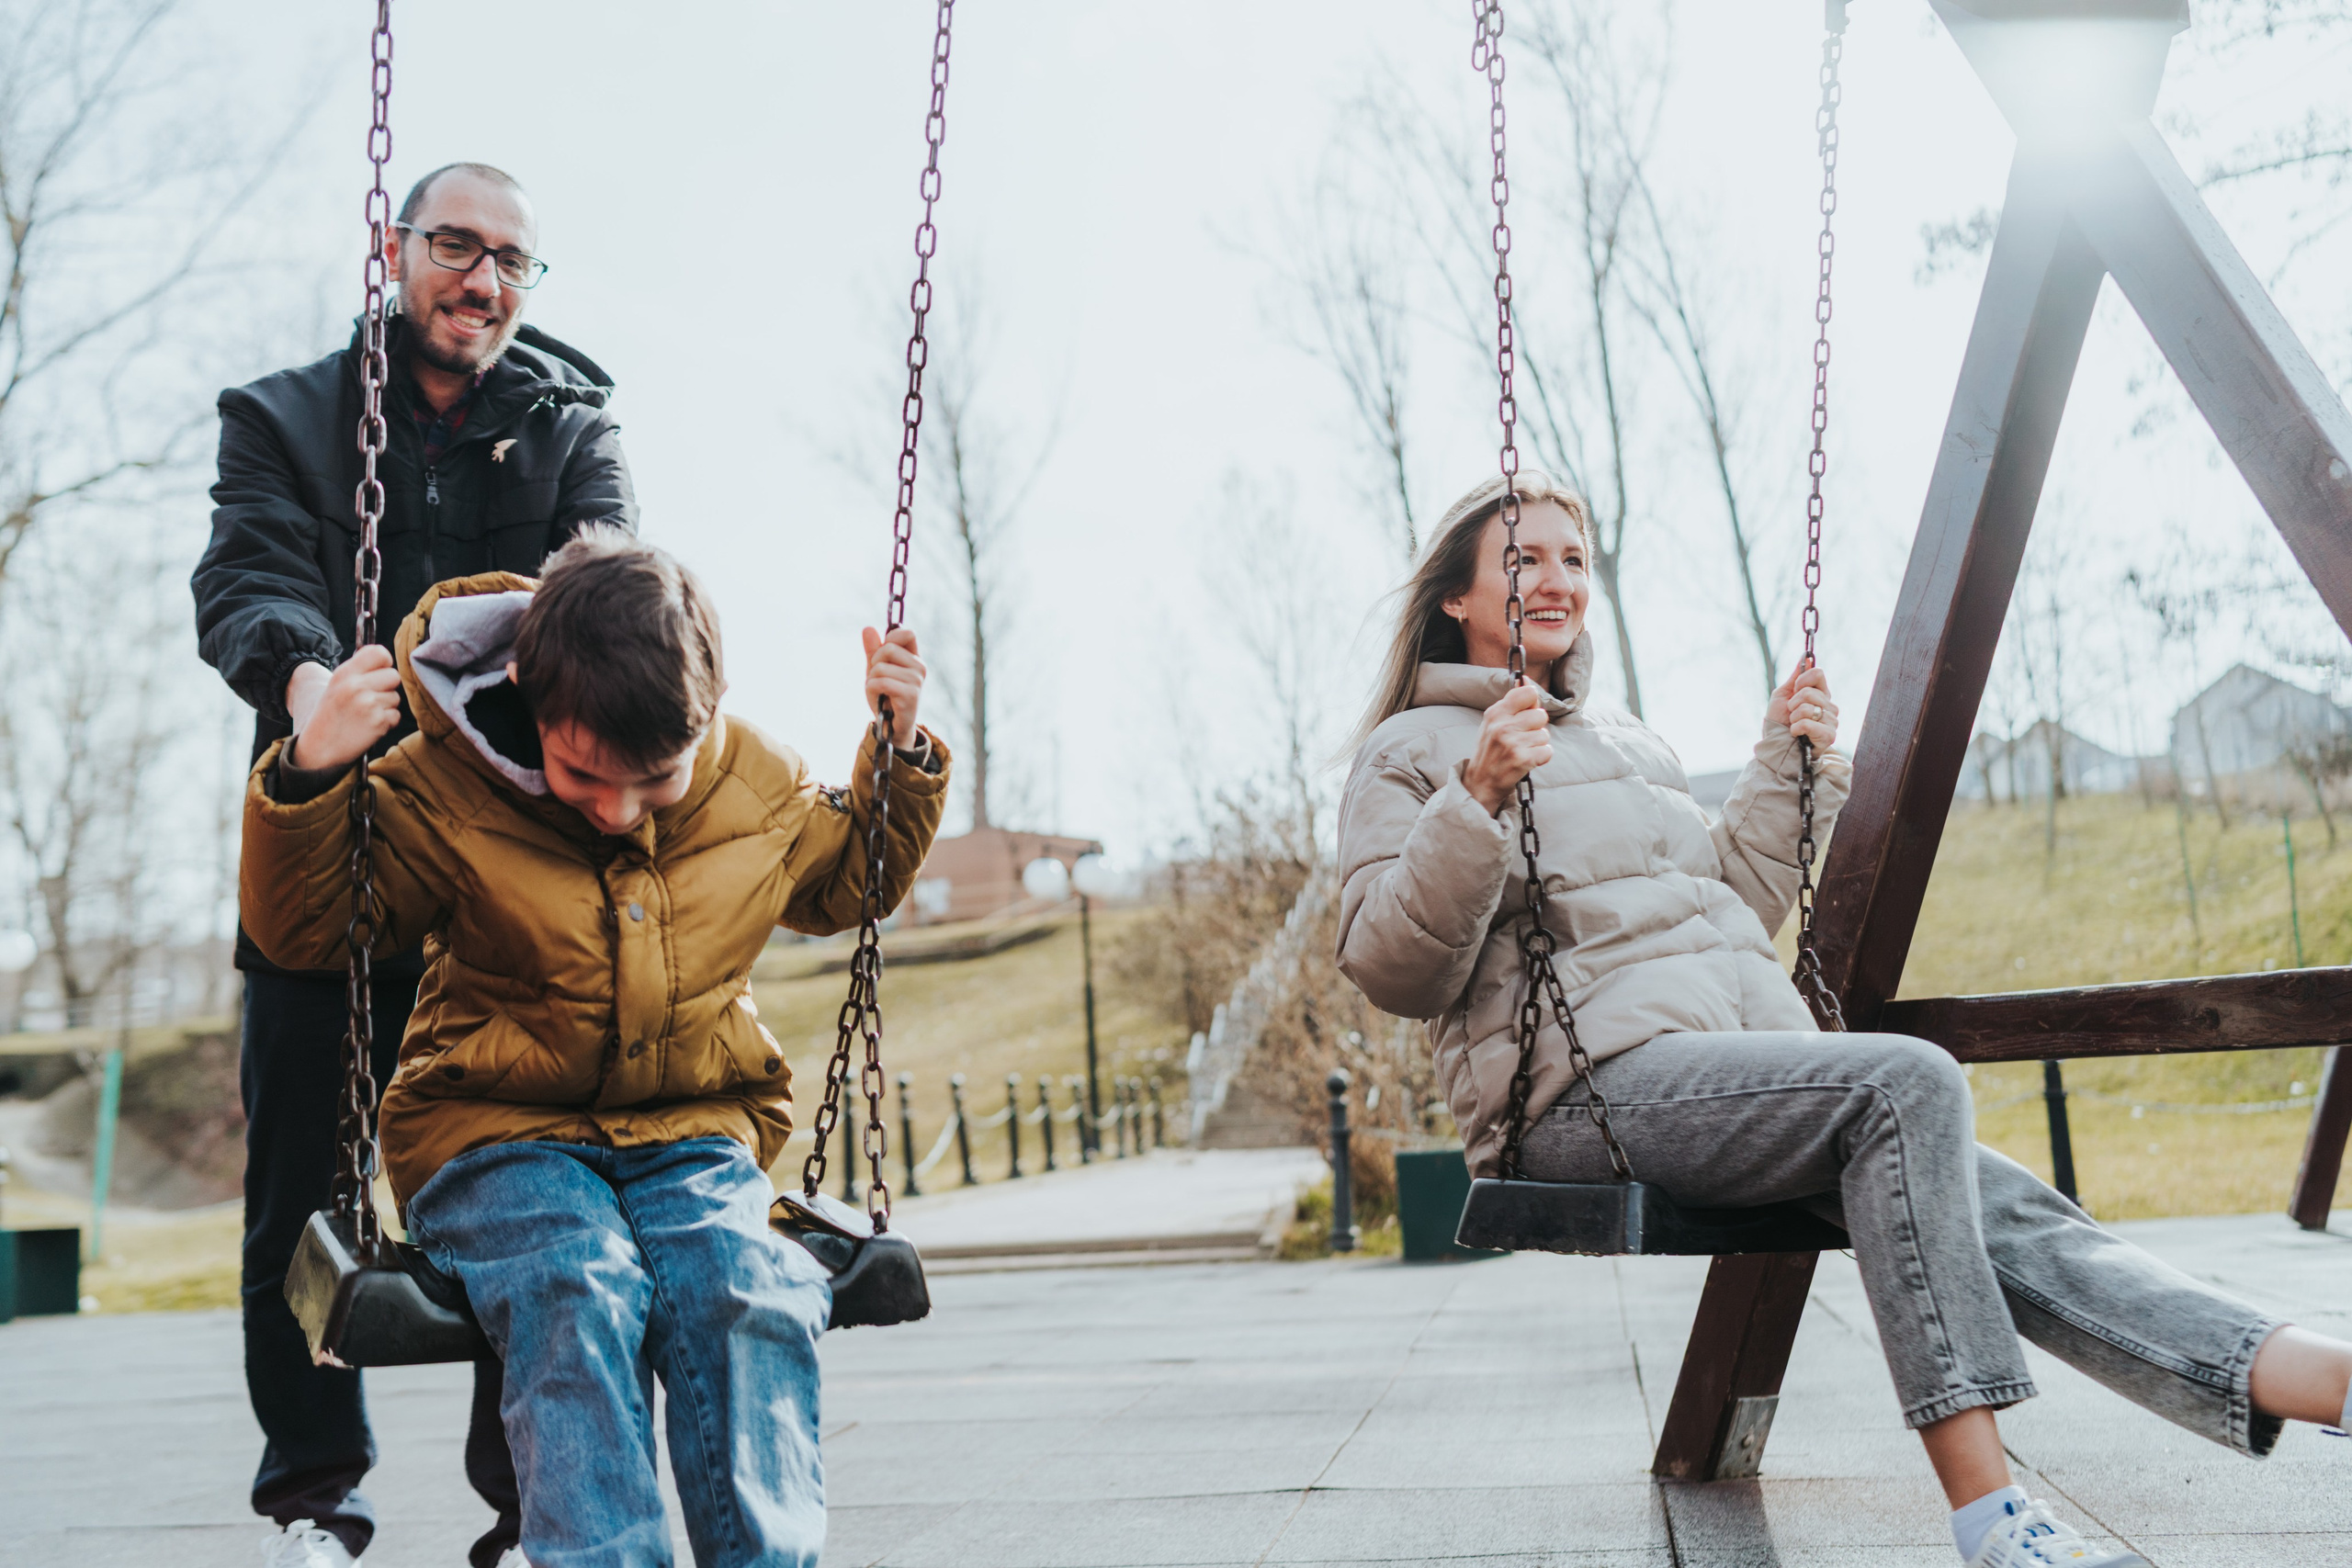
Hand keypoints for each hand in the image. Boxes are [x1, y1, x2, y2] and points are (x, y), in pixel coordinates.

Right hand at [288, 646, 400, 769]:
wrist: (319, 748)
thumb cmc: (330, 715)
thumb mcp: (336, 685)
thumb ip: (358, 670)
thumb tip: (385, 658)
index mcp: (345, 673)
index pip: (380, 653)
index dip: (384, 663)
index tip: (379, 672)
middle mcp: (356, 686)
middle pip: (393, 676)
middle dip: (387, 687)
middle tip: (371, 698)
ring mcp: (368, 704)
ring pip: (396, 697)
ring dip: (386, 706)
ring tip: (366, 714)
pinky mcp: (378, 722)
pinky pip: (396, 715)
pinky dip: (386, 722)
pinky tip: (369, 726)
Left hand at [862, 626, 924, 748]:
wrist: (892, 725)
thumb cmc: (885, 695)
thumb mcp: (876, 669)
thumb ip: (873, 650)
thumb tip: (868, 628)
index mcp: (914, 658)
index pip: (906, 633)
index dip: (890, 639)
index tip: (884, 655)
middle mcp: (919, 667)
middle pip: (887, 648)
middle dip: (874, 663)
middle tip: (878, 679)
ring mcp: (916, 681)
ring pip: (880, 668)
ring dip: (871, 680)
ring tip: (880, 692)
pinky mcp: (910, 695)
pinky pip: (880, 683)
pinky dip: (872, 690)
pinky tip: (879, 698)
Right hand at [1461, 683, 1552, 815]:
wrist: (1480, 783)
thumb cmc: (1490, 750)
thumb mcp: (1494, 723)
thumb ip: (1512, 703)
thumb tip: (1525, 679)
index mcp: (1495, 712)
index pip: (1528, 693)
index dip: (1532, 703)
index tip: (1525, 714)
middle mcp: (1502, 726)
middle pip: (1541, 714)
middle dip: (1536, 728)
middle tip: (1522, 739)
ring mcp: (1512, 743)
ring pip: (1545, 735)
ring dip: (1538, 745)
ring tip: (1522, 751)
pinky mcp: (1522, 759)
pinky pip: (1548, 751)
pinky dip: (1541, 758)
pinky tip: (1527, 761)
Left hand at [1769, 658, 1838, 750]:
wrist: (1777, 743)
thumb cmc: (1780, 720)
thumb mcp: (1783, 695)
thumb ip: (1795, 677)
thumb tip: (1806, 657)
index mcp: (1820, 693)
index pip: (1818, 673)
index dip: (1802, 680)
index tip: (1795, 689)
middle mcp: (1829, 706)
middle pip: (1810, 692)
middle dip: (1793, 703)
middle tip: (1792, 713)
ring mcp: (1831, 721)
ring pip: (1808, 708)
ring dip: (1794, 717)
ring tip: (1794, 725)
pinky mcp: (1829, 736)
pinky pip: (1809, 724)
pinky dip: (1797, 728)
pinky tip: (1797, 734)